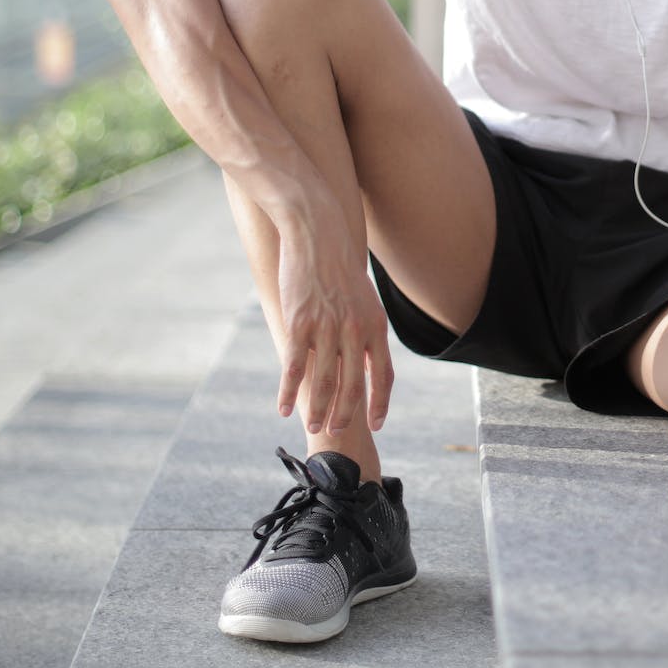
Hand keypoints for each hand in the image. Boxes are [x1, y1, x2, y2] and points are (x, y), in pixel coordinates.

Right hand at [271, 202, 394, 434]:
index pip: (384, 375)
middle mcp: (354, 330)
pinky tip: (283, 408)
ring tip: (313, 426)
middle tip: (336, 431)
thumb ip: (366, 333)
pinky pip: (294, 368)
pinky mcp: (298, 324)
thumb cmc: (340, 270)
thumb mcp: (364, 300)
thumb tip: (365, 364)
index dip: (379, 402)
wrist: (318, 236)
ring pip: (324, 382)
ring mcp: (326, 328)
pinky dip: (288, 392)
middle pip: (353, 385)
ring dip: (318, 409)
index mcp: (375, 325)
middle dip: (346, 413)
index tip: (376, 424)